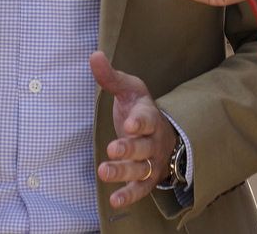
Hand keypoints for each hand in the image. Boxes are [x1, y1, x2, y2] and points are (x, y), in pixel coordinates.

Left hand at [90, 51, 173, 208]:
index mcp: (149, 116)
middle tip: (112, 149)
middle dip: (128, 148)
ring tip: (104, 172)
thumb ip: (110, 77)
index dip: (139, 122)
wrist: (162, 134)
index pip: (147, 118)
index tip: (130, 124)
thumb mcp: (128, 90)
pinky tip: (113, 200)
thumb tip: (94, 55)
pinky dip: (128, 196)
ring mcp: (151, 162)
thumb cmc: (139, 109)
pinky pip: (140, 190)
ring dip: (123, 172)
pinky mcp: (146, 179)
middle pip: (143, 146)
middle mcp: (153, 141)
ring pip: (140, 169)